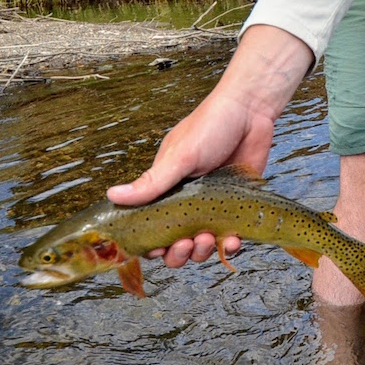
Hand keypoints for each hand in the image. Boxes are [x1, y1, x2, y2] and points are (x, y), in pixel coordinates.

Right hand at [106, 24, 313, 265]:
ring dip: (202, 251)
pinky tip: (232, 241)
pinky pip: (229, 237)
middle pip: (175, 243)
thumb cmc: (211, 126)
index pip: (152, 226)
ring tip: (208, 238)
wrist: (252, 112)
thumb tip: (112, 196)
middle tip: (187, 243)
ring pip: (202, 244)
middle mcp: (187, 201)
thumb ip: (151, 182)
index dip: (152, 243)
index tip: (157, 249)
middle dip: (178, 252)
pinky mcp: (237, 207)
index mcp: (166, 188)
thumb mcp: (179, 156)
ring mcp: (213, 206)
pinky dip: (229, 245)